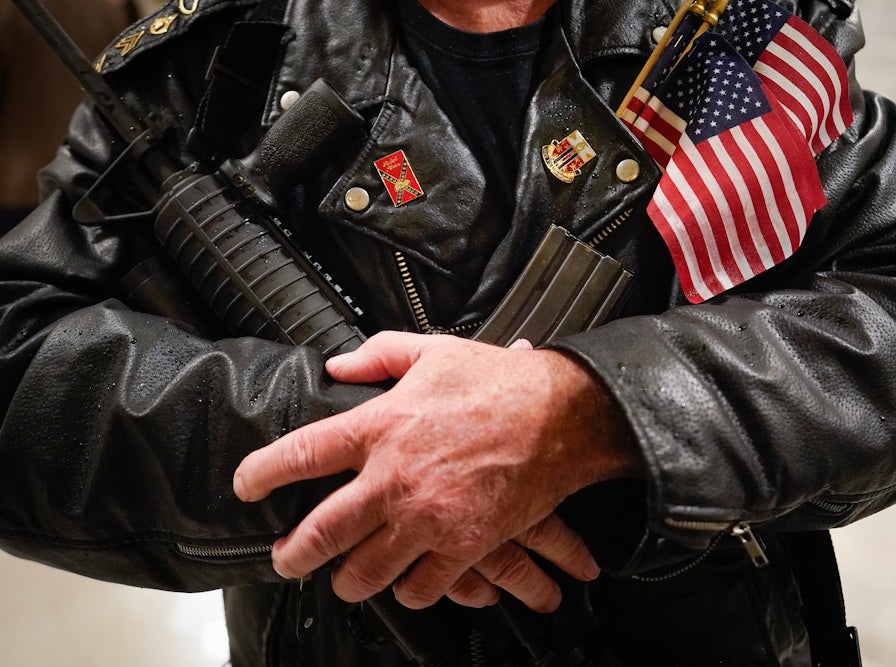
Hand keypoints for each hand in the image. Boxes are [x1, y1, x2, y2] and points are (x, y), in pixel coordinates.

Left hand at [234, 331, 639, 610]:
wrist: (561, 416)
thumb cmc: (498, 382)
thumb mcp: (433, 352)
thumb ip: (378, 356)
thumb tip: (336, 365)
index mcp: (381, 426)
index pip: (301, 453)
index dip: (263, 474)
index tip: (246, 486)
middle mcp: (395, 477)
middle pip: (322, 531)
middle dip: (293, 554)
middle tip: (284, 560)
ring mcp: (429, 517)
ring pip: (366, 572)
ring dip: (348, 582)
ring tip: (342, 581)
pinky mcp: (465, 544)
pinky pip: (423, 586)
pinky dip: (409, 593)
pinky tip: (405, 585)